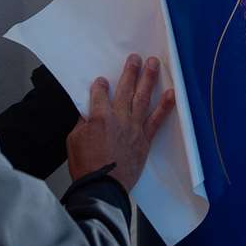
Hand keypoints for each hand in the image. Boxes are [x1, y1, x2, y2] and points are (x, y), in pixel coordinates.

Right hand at [66, 54, 175, 190]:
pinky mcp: (144, 139)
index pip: (100, 93)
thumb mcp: (74, 141)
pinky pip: (157, 120)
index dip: (100, 86)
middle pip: (125, 88)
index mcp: (98, 116)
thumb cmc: (86, 166)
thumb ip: (83, 123)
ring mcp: (134, 127)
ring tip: (153, 64)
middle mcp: (119, 117)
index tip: (102, 81)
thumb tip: (88, 115)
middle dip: (130, 71)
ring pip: (143, 97)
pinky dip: (165, 106)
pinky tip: (171, 94)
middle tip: (135, 58)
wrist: (102, 187)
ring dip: (148, 79)